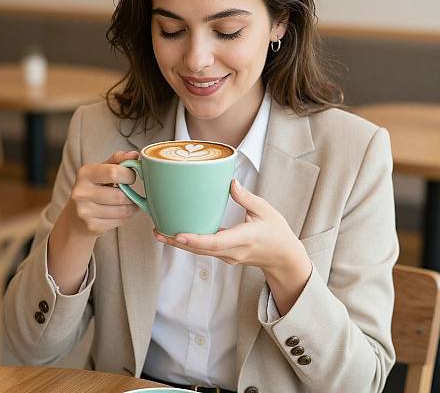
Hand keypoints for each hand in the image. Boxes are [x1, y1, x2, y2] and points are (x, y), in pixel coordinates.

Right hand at [67, 150, 140, 236]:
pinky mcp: (91, 226)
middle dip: (131, 195)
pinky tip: (120, 213)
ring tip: (129, 203)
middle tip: (131, 193)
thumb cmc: (93, 188)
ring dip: (131, 207)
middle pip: (120, 195)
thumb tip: (135, 155)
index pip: (114, 172)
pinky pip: (119, 221)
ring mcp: (85, 211)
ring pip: (122, 210)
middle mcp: (81, 192)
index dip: (129, 175)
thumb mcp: (101, 169)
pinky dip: (125, 217)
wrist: (75, 217)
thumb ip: (118, 160)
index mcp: (85, 173)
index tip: (130, 177)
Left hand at [153, 179, 309, 275]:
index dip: (195, 239)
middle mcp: (233, 251)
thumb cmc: (276, 232)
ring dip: (179, 244)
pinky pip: (204, 251)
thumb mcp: (265, 210)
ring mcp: (228, 256)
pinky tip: (175, 234)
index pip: (215, 242)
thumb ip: (246, 197)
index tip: (178, 234)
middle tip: (156, 231)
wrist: (283, 257)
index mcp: (244, 238)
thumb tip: (230, 182)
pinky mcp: (224, 256)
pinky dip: (189, 243)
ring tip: (159, 232)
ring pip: (199, 252)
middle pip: (200, 250)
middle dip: (177, 242)